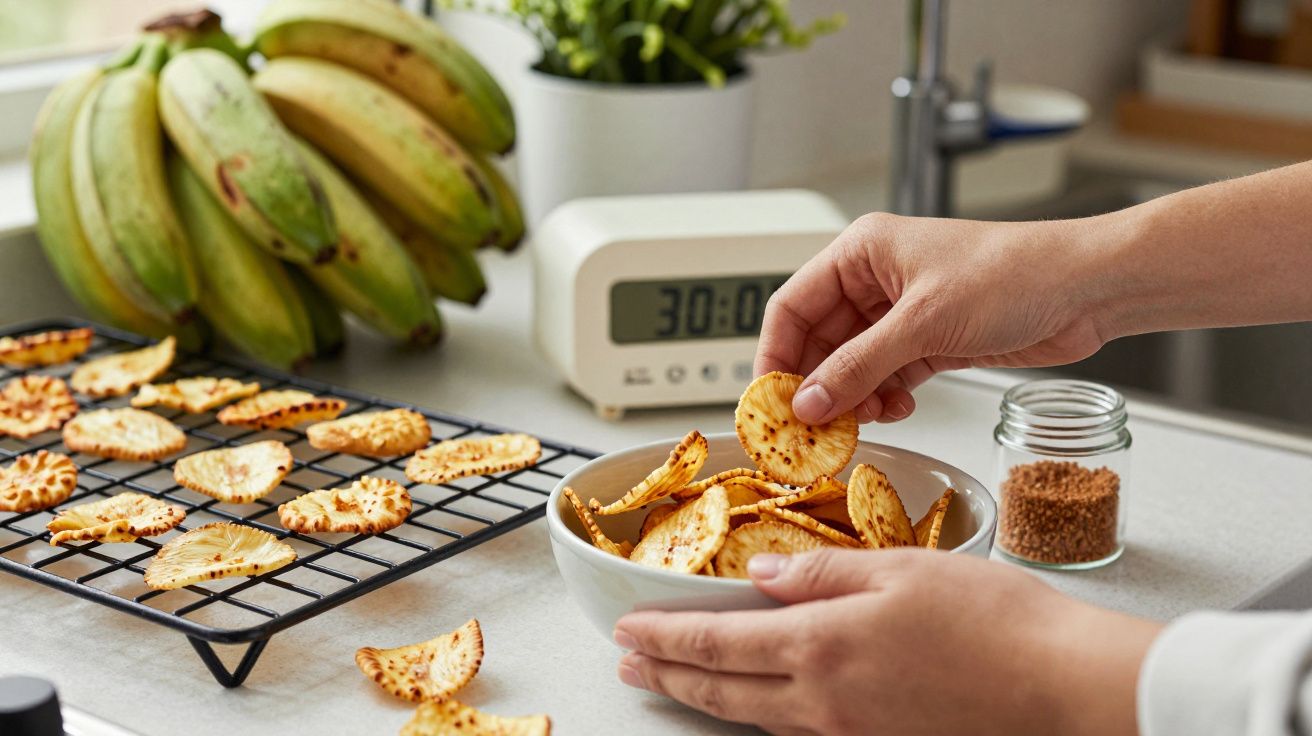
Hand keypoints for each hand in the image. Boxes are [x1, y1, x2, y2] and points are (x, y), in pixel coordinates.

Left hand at [614, 549, 1160, 735]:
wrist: (1061, 688)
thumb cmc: (993, 621)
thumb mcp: (901, 569)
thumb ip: (822, 572)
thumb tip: (763, 574)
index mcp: (820, 646)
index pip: (717, 641)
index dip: (665, 636)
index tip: (628, 629)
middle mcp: (822, 699)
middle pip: (721, 688)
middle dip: (667, 671)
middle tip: (628, 661)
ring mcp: (848, 729)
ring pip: (751, 714)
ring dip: (702, 694)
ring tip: (670, 679)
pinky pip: (794, 728)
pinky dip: (753, 712)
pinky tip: (752, 701)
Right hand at [756, 213, 1113, 423]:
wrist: (1086, 289)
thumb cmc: (1014, 275)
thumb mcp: (923, 324)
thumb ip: (858, 367)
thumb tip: (807, 403)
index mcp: (861, 252)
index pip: (792, 306)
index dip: (776, 355)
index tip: (770, 400)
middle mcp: (875, 279)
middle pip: (819, 340)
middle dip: (816, 384)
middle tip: (810, 427)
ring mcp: (903, 312)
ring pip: (852, 363)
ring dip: (852, 396)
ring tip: (860, 420)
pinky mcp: (930, 340)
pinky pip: (886, 375)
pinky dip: (884, 397)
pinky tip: (896, 409)